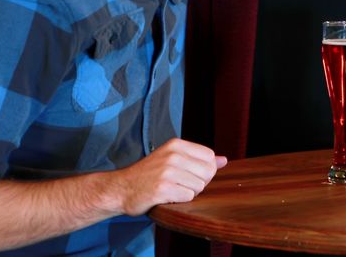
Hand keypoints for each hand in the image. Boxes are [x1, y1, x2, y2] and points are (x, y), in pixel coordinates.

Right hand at [110, 138, 226, 215]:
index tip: (187, 174)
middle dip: (198, 183)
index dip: (204, 170)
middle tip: (179, 184)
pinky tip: (166, 196)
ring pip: (199, 187)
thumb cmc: (149, 175)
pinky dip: (179, 201)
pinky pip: (188, 197)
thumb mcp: (172, 159)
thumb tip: (224, 160)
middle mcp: (172, 155)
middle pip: (208, 173)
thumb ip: (198, 159)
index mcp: (176, 145)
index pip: (210, 157)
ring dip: (187, 193)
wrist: (120, 188)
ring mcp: (167, 171)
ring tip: (171, 190)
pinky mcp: (163, 188)